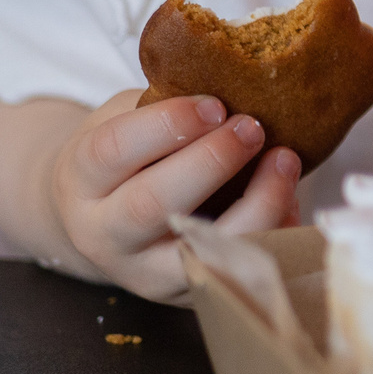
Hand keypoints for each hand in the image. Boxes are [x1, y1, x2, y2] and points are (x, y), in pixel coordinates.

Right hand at [0, 91, 301, 302]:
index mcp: (82, 180)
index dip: (167, 124)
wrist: (104, 222)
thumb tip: (241, 80)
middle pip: (151, 205)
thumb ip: (166, 109)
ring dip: (255, 204)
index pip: (112, 151)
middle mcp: (105, 234)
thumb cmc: (127, 158)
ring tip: (285, 159)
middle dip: (211, 162)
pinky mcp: (187, 294)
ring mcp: (146, 273)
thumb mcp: (125, 123)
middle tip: (252, 127)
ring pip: (199, 250)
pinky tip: (290, 197)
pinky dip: (274, 233)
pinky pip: (238, 269)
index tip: (215, 104)